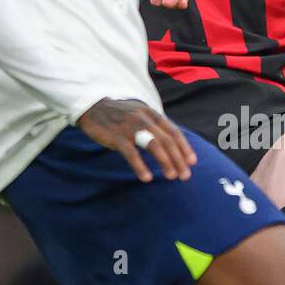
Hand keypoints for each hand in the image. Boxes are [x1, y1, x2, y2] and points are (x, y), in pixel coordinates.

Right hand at [76, 98, 196, 181]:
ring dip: (165, 162)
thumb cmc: (120, 115)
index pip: (173, 131)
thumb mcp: (140, 114)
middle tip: (185, 176)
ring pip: (154, 145)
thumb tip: (172, 144)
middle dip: (179, 159)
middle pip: (167, 140)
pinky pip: (131, 153)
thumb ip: (155, 126)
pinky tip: (146, 178)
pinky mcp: (116, 137)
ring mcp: (130, 127)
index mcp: (152, 114)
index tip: (192, 162)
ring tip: (171, 176)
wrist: (92, 107)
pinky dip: (140, 166)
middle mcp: (144, 119)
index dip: (184, 147)